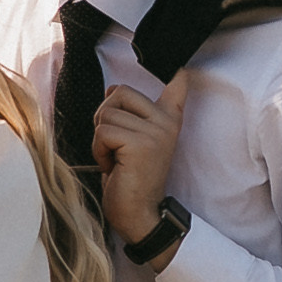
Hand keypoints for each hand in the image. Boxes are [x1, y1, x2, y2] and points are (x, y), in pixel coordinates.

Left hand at [92, 69, 190, 246]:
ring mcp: (156, 132)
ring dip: (100, 140)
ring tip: (116, 160)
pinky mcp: (141, 144)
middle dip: (105, 118)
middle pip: (118, 92)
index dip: (177, 72)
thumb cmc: (130, 180)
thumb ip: (128, 114)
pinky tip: (113, 167)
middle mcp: (166, 122)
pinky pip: (102, 131)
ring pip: (105, 114)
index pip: (178, 85)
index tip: (182, 66)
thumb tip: (112, 88)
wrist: (138, 216)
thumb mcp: (131, 141)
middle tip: (116, 146)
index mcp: (168, 120)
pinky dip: (99, 150)